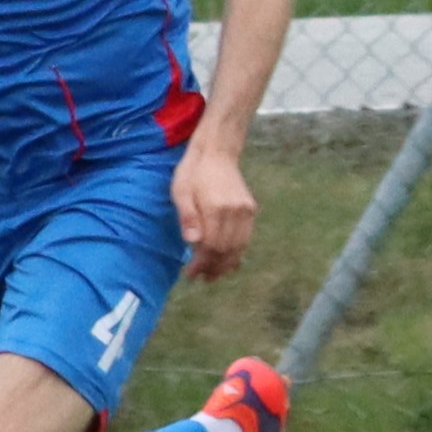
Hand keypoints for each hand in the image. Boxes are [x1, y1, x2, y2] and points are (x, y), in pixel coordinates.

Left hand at [171, 141, 258, 281]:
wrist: (217, 153)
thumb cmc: (193, 172)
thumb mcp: (181, 191)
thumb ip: (188, 217)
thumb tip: (193, 241)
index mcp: (216, 208)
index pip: (211, 245)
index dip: (201, 263)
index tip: (190, 274)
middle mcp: (236, 212)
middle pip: (227, 249)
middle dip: (214, 267)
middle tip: (202, 279)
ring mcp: (246, 211)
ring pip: (240, 246)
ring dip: (228, 264)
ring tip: (215, 275)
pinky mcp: (251, 210)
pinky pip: (246, 237)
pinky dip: (238, 252)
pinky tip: (228, 259)